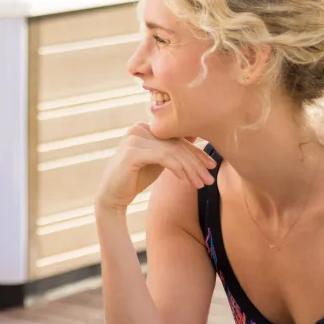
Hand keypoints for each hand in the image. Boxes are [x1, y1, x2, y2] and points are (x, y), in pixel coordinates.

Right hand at [95, 123, 215, 213]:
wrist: (112, 195)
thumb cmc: (135, 178)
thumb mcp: (158, 161)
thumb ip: (172, 149)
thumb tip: (195, 136)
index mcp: (145, 127)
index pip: (176, 137)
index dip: (196, 152)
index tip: (212, 165)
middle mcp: (138, 128)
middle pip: (175, 144)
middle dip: (196, 162)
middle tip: (209, 178)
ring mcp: (134, 138)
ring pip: (172, 151)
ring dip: (190, 169)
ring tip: (201, 183)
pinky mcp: (132, 152)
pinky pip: (163, 157)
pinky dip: (178, 168)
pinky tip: (185, 180)